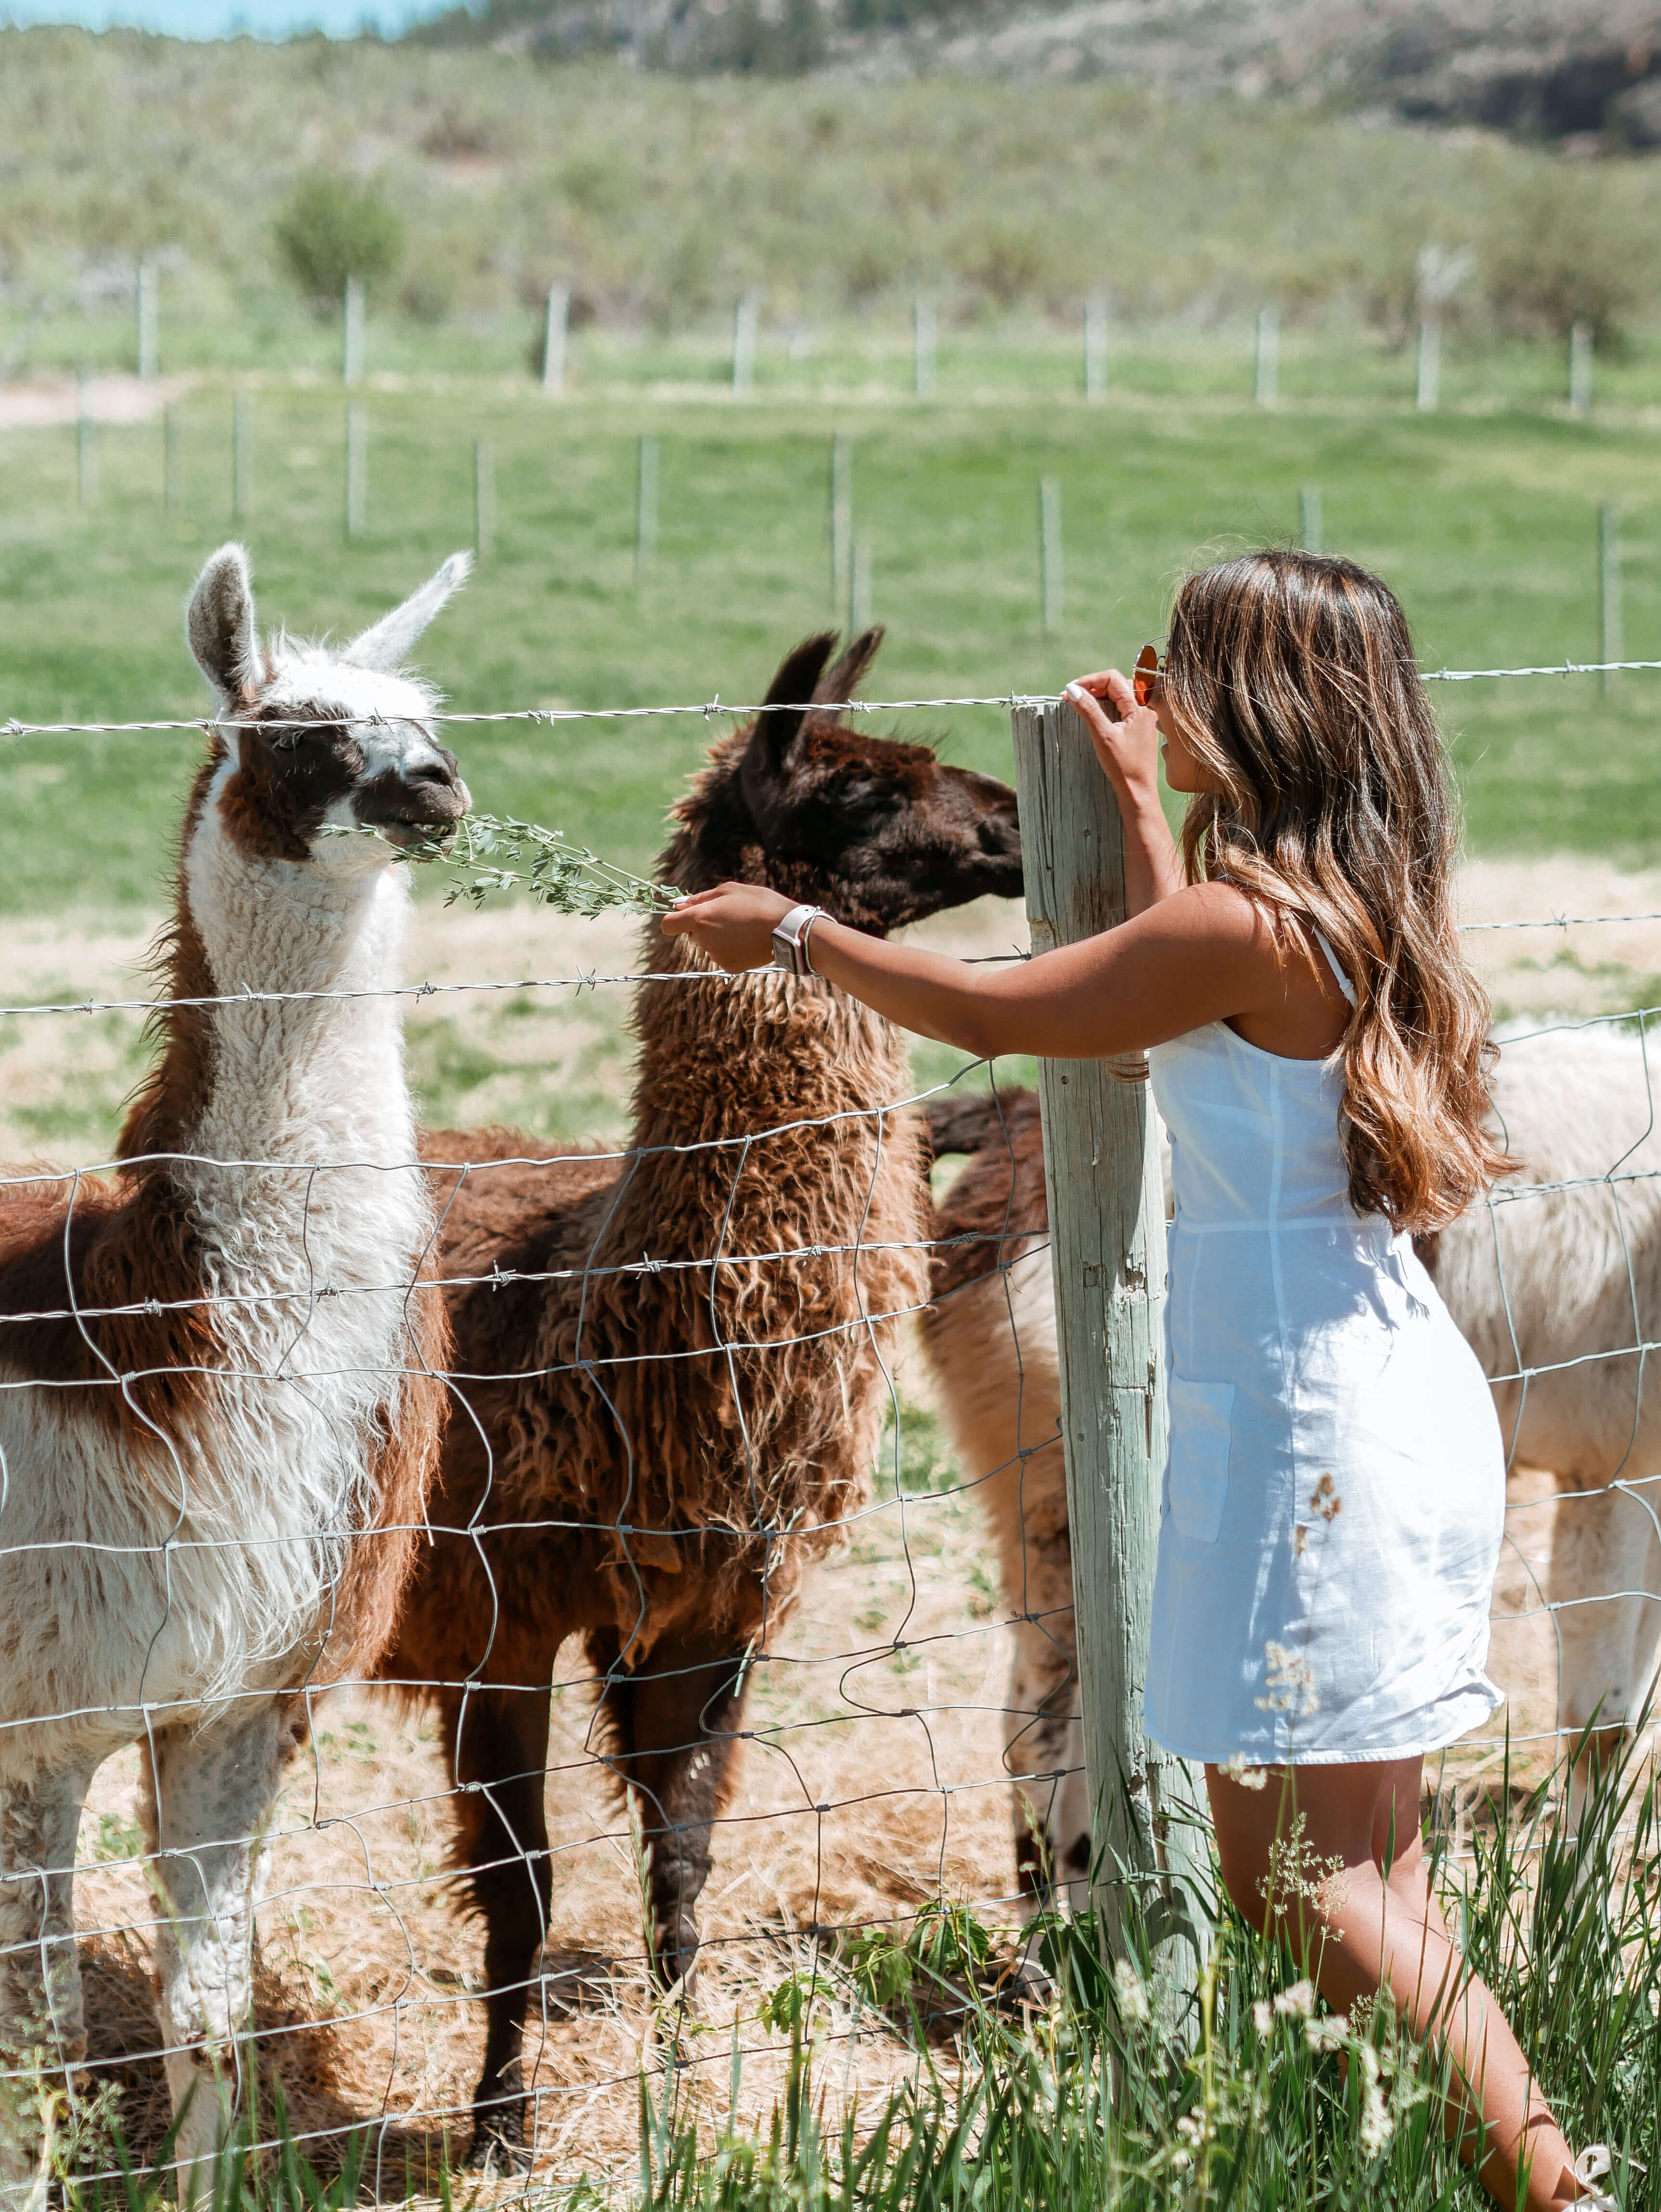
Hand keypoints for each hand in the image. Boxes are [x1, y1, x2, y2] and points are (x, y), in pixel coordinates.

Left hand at [661, 882, 794, 971]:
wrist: (787, 929)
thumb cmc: (758, 903)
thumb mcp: (729, 890)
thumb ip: (700, 898)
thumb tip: (680, 906)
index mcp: (699, 918)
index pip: (668, 925)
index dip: (674, 920)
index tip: (686, 915)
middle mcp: (703, 940)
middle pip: (691, 934)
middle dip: (703, 926)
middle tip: (729, 916)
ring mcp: (715, 956)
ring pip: (708, 945)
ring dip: (719, 937)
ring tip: (743, 927)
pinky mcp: (729, 967)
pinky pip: (722, 956)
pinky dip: (731, 949)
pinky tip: (748, 941)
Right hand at [1062, 669, 1161, 804]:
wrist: (1138, 791)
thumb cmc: (1124, 766)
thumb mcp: (1103, 736)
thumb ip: (1088, 709)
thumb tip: (1071, 689)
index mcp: (1140, 706)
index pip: (1112, 678)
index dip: (1089, 680)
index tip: (1070, 691)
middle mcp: (1145, 707)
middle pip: (1115, 683)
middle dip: (1092, 686)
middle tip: (1071, 697)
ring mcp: (1142, 717)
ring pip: (1117, 694)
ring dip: (1097, 695)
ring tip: (1079, 704)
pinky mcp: (1138, 726)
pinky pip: (1120, 707)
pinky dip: (1104, 706)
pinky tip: (1092, 714)